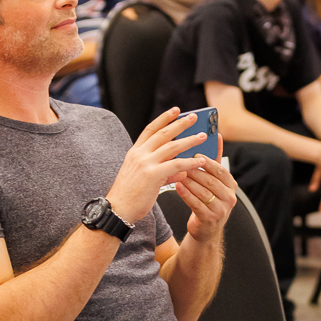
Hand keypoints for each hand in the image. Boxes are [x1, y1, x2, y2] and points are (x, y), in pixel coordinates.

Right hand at [106, 108, 213, 224]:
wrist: (118, 209)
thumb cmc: (130, 196)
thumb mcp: (144, 178)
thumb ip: (164, 172)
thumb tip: (182, 171)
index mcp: (135, 152)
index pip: (150, 129)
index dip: (164, 119)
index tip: (176, 110)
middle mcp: (139, 154)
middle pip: (163, 134)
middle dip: (180, 124)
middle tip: (194, 117)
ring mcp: (145, 163)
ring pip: (172, 147)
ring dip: (189, 140)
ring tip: (202, 137)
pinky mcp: (152, 175)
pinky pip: (176, 165)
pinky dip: (190, 162)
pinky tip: (200, 162)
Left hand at [174, 155, 237, 243]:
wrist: (205, 230)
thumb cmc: (207, 201)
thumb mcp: (214, 182)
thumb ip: (215, 161)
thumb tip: (218, 137)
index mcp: (231, 186)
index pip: (221, 170)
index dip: (208, 162)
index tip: (195, 154)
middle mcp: (230, 198)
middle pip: (211, 181)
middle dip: (195, 171)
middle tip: (180, 162)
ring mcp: (221, 210)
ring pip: (203, 192)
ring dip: (189, 182)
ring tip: (177, 173)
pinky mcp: (210, 220)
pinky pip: (196, 204)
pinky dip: (186, 194)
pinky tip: (177, 186)